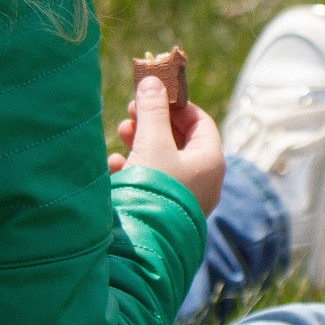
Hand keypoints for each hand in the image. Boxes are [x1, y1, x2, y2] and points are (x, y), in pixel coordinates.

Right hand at [109, 76, 222, 213]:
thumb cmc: (153, 188)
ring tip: (121, 131)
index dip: (177, 105)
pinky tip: (114, 163)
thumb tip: (153, 81)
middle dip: (154, 122)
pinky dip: (134, 167)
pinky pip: (152, 181)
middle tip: (131, 112)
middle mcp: (202, 180)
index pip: (200, 122)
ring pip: (163, 159)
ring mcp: (183, 196)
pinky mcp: (163, 209)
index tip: (153, 94)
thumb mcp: (152, 143)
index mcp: (210, 161)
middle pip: (180, 140)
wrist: (141, 243)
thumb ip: (153, 111)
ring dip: (141, 141)